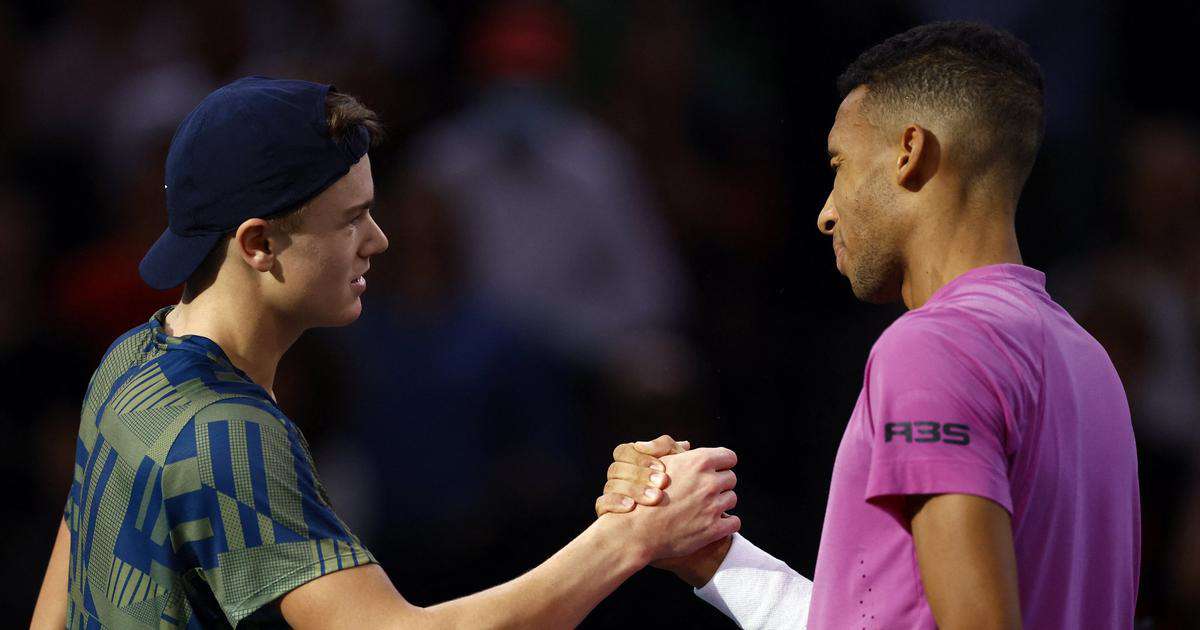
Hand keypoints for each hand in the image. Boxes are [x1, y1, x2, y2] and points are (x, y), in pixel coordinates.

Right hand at [594, 435, 691, 513]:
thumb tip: (685, 445)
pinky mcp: (606, 512)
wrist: (672, 527)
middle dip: (640, 474)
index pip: (623, 451)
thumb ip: (679, 457)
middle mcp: (617, 477)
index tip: (663, 468)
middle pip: (616, 468)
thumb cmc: (677, 494)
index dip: (641, 458)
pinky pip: (601, 504)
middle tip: (663, 483)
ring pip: (610, 485)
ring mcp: (610, 494)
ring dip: (633, 489)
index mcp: (629, 463)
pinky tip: (632, 507)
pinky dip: (615, 502)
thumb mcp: (680, 471)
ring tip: (655, 498)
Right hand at [596, 435, 735, 585]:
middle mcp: (709, 482)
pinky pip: (734, 522)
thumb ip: (676, 452)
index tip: (716, 470)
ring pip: (732, 499)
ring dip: (721, 503)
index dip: (722, 463)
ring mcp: (713, 506)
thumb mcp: (657, 464)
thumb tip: (688, 445)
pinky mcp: (714, 529)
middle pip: (731, 478)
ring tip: (703, 507)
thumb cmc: (643, 495)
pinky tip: (712, 522)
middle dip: (720, 484)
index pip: (729, 457)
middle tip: (704, 491)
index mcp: (699, 462)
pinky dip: (726, 523)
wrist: (636, 529)